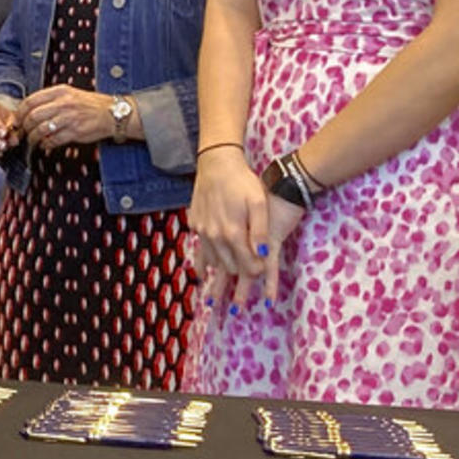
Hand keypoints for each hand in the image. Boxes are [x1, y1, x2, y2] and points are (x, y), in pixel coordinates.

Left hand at [17, 85, 115, 147]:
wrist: (112, 113)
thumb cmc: (89, 104)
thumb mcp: (69, 93)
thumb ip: (50, 99)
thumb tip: (29, 110)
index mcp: (59, 91)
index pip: (31, 101)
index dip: (20, 113)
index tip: (16, 120)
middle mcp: (63, 103)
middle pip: (33, 116)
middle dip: (24, 127)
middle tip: (23, 132)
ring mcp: (69, 118)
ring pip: (41, 129)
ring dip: (33, 138)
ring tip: (33, 141)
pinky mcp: (75, 132)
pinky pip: (54, 140)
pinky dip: (46, 144)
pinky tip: (45, 145)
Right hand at [190, 147, 290, 308]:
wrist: (216, 164)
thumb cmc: (242, 182)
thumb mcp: (258, 204)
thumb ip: (261, 232)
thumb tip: (263, 257)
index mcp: (233, 233)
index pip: (247, 264)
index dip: (257, 274)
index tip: (262, 281)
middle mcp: (215, 236)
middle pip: (230, 267)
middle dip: (239, 278)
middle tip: (245, 288)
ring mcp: (203, 231)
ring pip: (213, 261)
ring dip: (220, 275)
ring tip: (219, 294)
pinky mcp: (196, 225)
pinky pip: (199, 250)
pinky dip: (201, 263)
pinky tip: (199, 274)